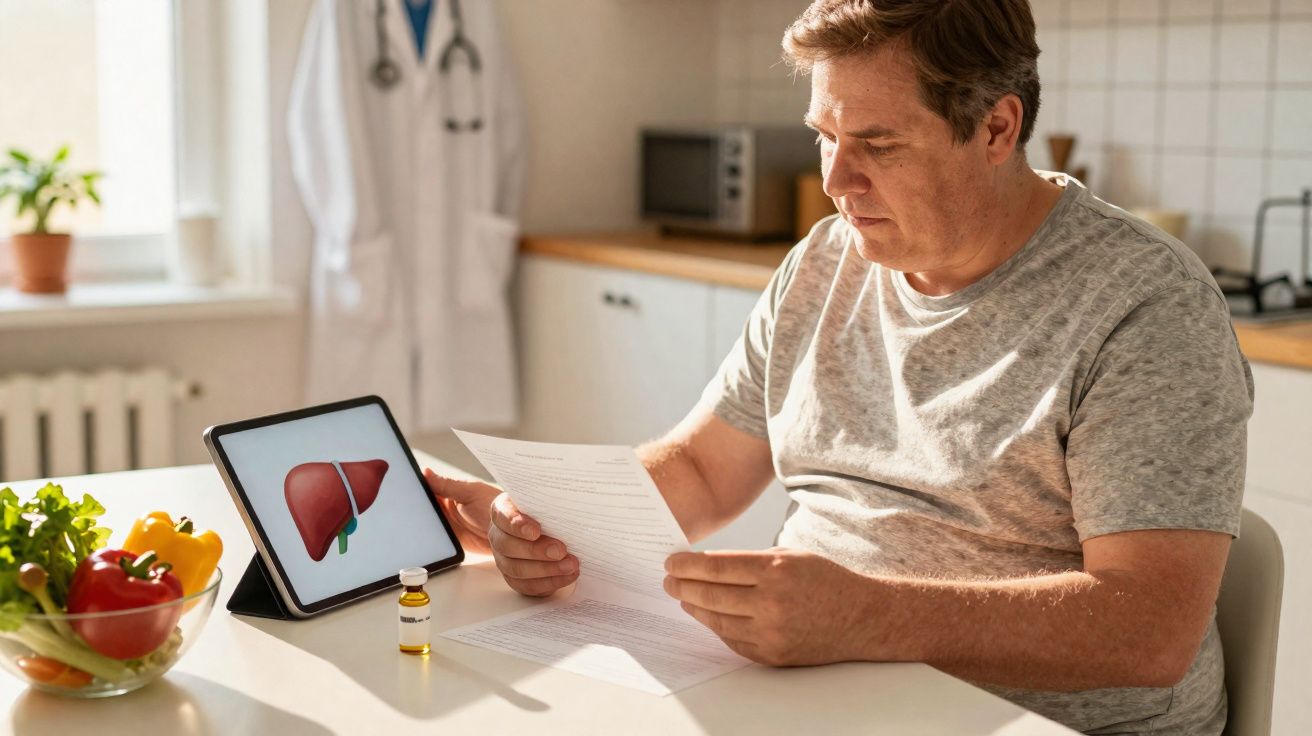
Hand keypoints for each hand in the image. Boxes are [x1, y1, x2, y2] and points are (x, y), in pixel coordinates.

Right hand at [424, 468, 578, 596]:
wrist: (502, 520)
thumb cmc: (496, 500)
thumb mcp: (482, 486)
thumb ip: (456, 484)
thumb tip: (426, 473)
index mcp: (496, 512)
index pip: (503, 517)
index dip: (517, 524)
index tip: (534, 529)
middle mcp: (499, 537)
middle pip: (511, 549)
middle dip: (536, 551)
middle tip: (561, 549)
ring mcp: (507, 558)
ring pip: (521, 570)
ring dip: (547, 571)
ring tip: (572, 564)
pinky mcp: (518, 575)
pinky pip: (529, 585)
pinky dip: (549, 584)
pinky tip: (569, 576)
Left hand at [663, 548, 877, 665]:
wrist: (860, 617)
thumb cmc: (825, 580)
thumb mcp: (789, 556)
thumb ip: (749, 562)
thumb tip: (706, 566)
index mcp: (775, 570)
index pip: (716, 567)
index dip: (687, 566)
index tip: (671, 563)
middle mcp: (772, 602)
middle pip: (711, 595)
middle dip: (682, 587)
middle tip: (668, 581)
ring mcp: (772, 632)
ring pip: (717, 621)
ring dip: (694, 608)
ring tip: (683, 598)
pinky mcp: (773, 654)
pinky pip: (733, 641)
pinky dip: (717, 627)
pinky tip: (708, 616)